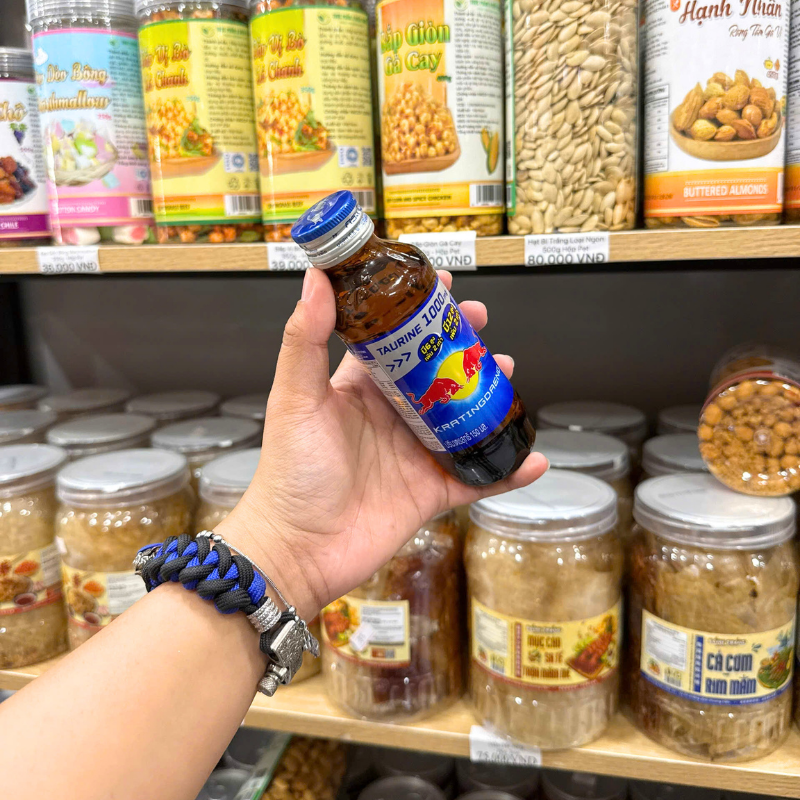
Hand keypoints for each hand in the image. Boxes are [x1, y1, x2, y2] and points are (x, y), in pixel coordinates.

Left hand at [216, 267, 547, 619]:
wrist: (298, 549)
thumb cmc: (291, 473)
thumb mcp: (296, 398)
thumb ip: (305, 339)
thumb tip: (316, 279)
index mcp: (360, 390)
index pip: (397, 341)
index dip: (420, 314)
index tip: (443, 286)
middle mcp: (391, 417)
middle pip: (439, 374)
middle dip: (465, 348)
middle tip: (485, 325)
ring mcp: (414, 455)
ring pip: (463, 419)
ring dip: (490, 397)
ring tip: (509, 374)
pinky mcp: (430, 493)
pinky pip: (477, 478)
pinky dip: (507, 470)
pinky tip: (533, 457)